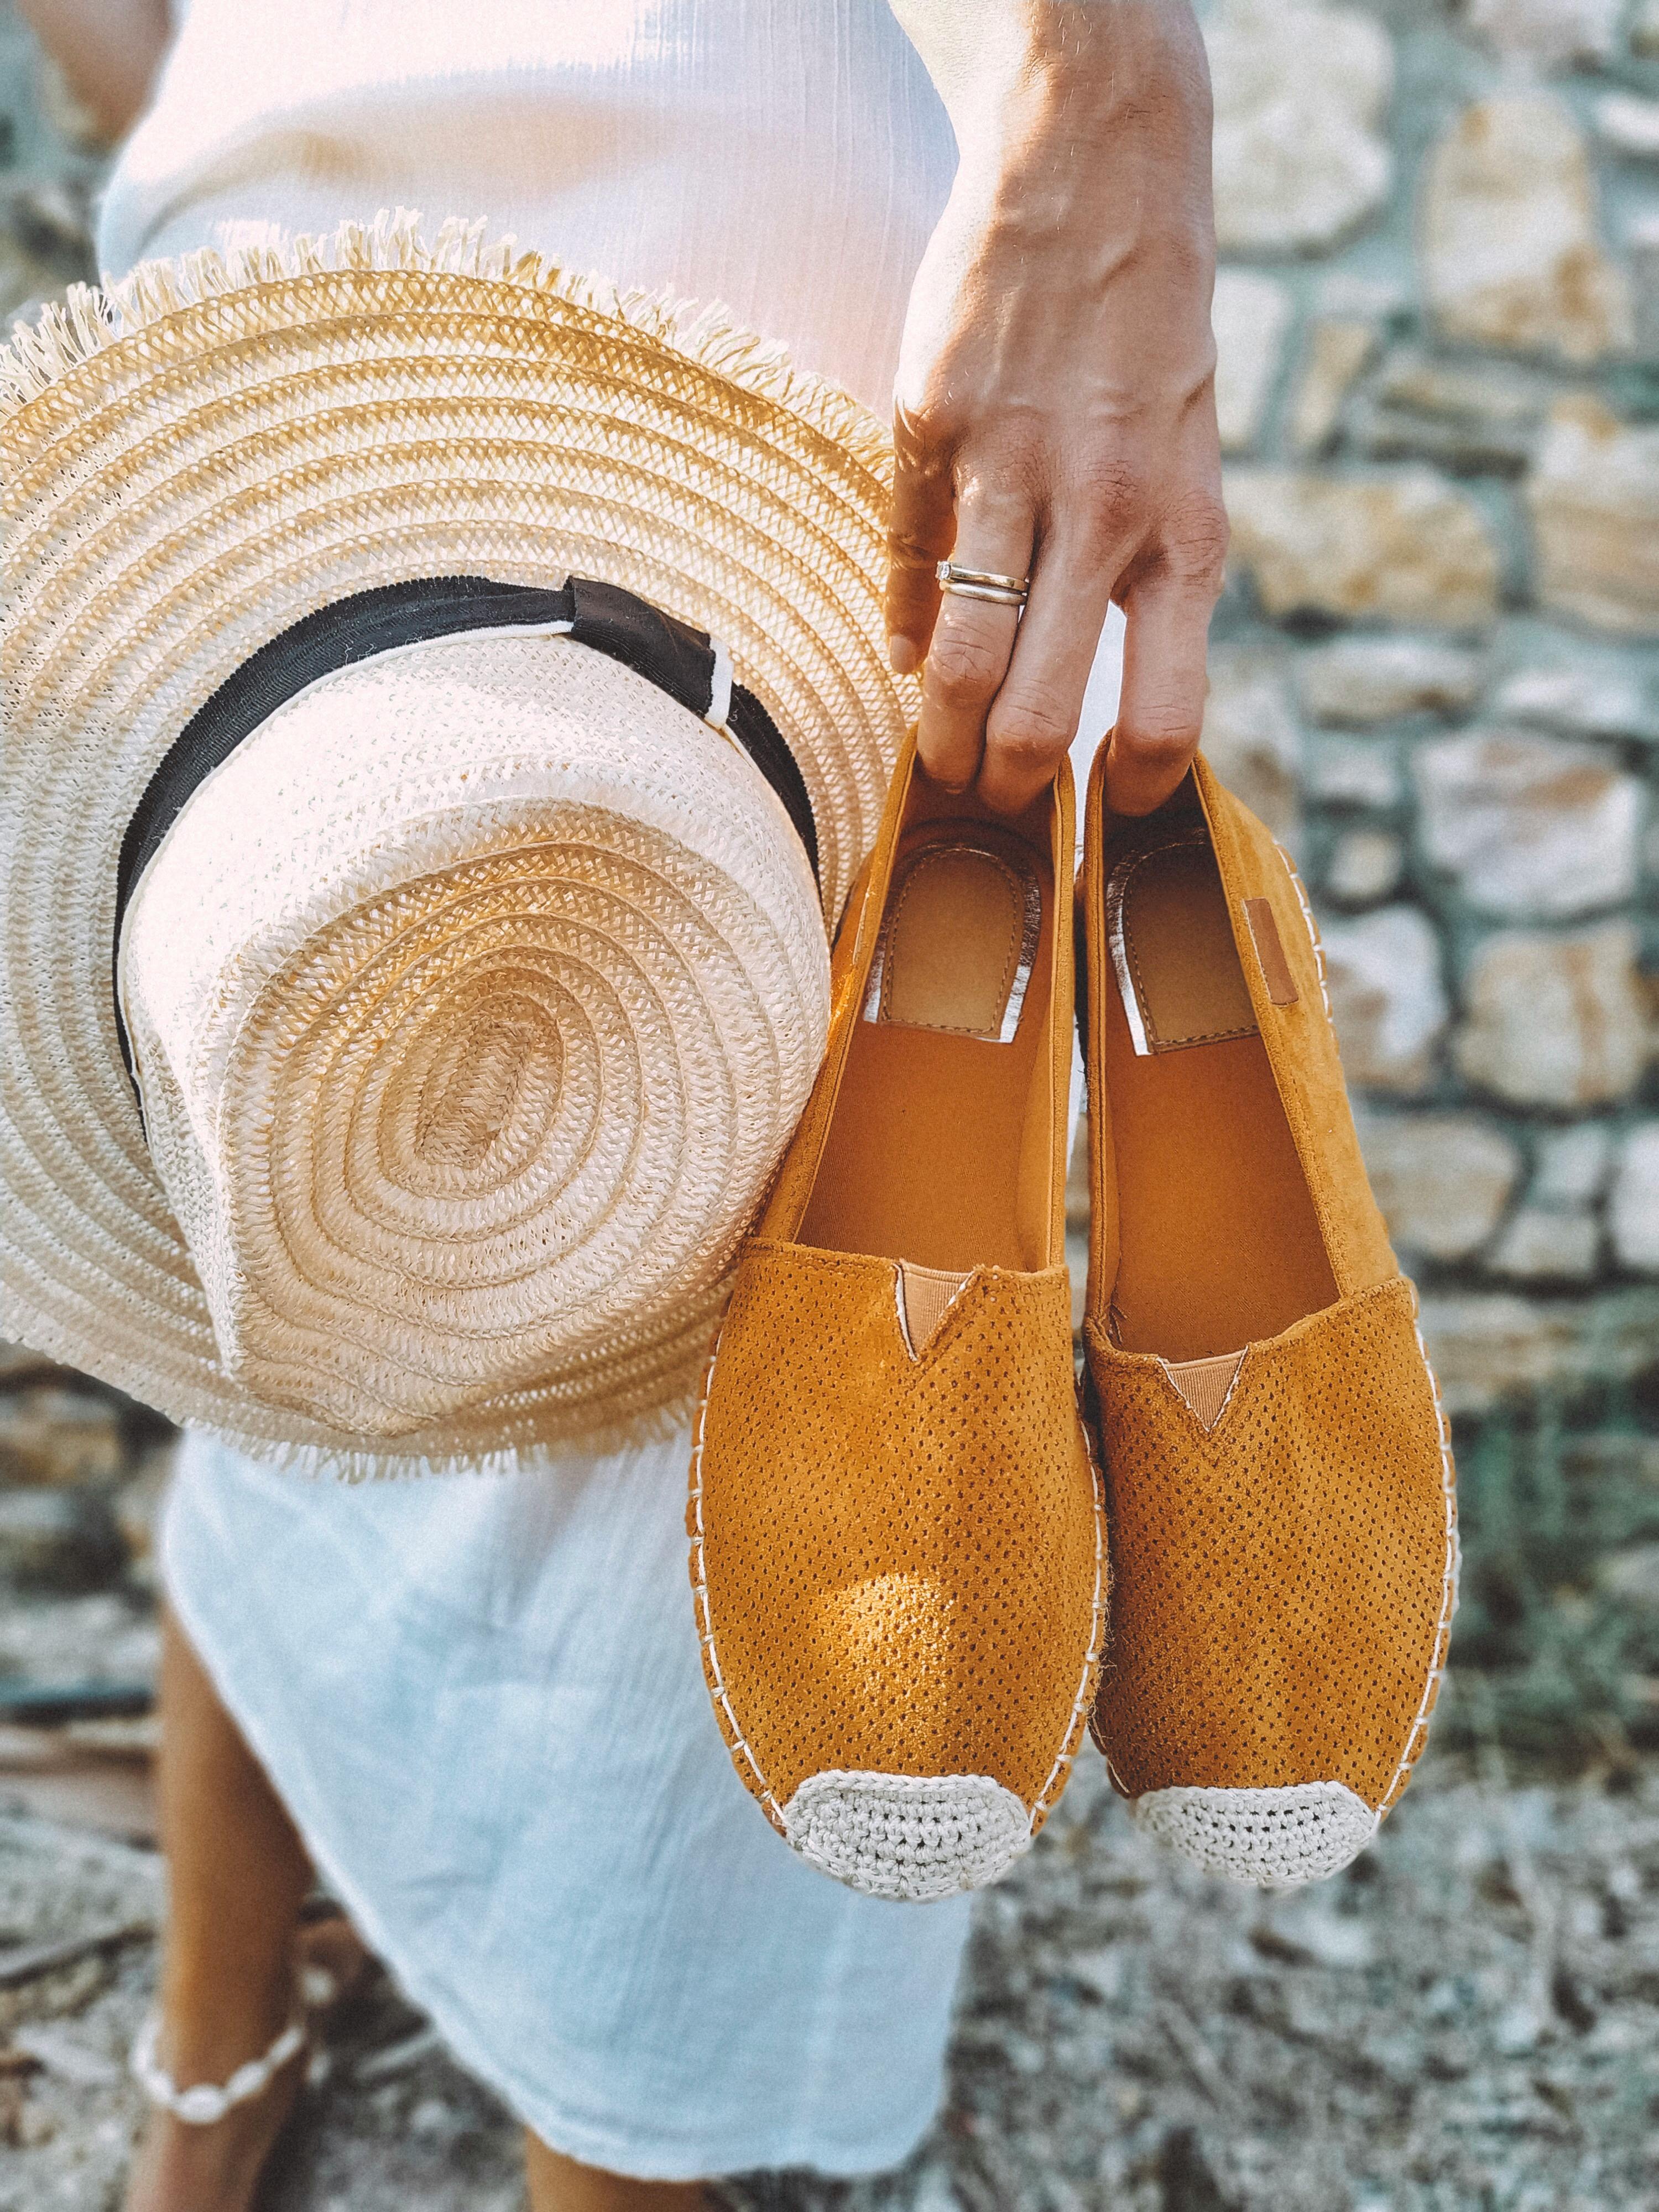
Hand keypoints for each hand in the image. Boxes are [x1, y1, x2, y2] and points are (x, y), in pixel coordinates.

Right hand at [886, 0, 1225, 815]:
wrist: (1099, 157)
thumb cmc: (1151, 326)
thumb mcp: (1188, 453)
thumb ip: (1145, 569)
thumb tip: (1078, 689)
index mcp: (1186, 526)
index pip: (1165, 713)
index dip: (1128, 786)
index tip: (1100, 806)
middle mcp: (1105, 508)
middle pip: (1036, 709)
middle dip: (1003, 784)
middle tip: (985, 800)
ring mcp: (1011, 466)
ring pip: (958, 658)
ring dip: (937, 736)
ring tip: (935, 765)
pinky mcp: (930, 423)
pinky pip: (906, 559)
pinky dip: (902, 621)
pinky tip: (904, 651)